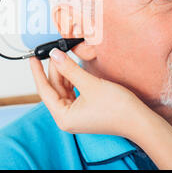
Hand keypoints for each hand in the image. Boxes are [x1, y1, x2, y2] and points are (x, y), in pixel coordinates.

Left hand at [29, 48, 153, 139]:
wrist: (139, 120)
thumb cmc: (117, 108)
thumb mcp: (90, 84)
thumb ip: (70, 69)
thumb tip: (55, 56)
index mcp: (63, 117)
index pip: (44, 91)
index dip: (38, 73)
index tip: (32, 59)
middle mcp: (67, 118)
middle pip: (54, 89)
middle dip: (54, 70)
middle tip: (54, 52)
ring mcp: (76, 115)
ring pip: (63, 89)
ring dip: (63, 73)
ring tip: (63, 57)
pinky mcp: (84, 110)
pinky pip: (72, 92)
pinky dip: (72, 79)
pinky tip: (72, 68)